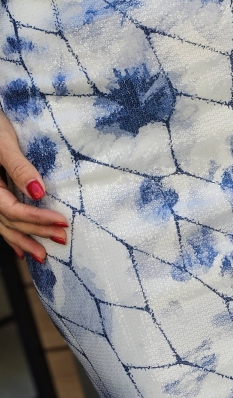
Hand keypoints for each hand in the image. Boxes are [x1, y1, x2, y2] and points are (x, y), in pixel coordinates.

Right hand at [0, 110, 68, 261]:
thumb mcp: (3, 141)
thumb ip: (18, 167)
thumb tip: (38, 192)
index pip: (11, 209)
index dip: (37, 218)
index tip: (62, 222)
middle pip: (9, 220)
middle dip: (35, 232)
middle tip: (61, 239)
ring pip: (3, 224)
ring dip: (23, 241)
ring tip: (42, 256)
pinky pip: (0, 219)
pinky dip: (11, 235)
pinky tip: (20, 249)